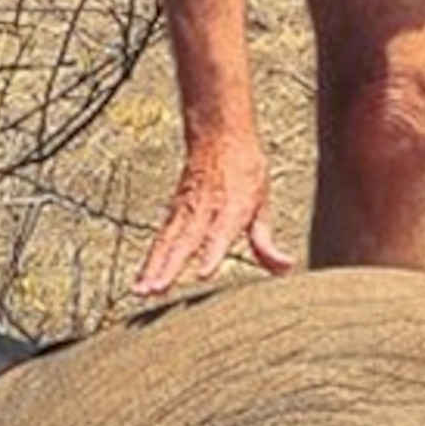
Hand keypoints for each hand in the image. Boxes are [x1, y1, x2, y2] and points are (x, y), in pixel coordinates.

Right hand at [133, 135, 292, 295]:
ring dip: (153, 267)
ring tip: (143, 291)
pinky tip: (140, 282)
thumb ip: (265, 241)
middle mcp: (205, 209)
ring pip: (166, 241)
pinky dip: (149, 261)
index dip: (212, 253)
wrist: (218, 134)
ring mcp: (185, 210)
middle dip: (172, 266)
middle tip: (159, 288)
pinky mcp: (172, 213)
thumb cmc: (243, 169)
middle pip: (185, 240)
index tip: (203, 274)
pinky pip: (160, 240)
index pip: (220, 233)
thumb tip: (283, 268)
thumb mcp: (262, 202)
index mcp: (232, 206)